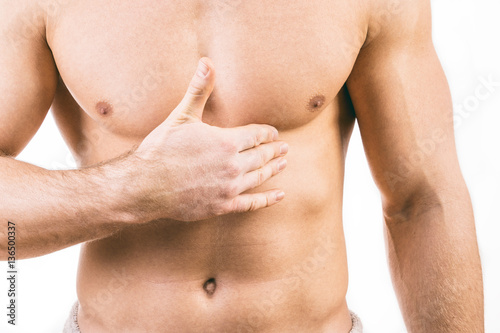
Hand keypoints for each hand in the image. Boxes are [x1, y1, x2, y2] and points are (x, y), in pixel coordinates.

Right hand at [131, 57, 287, 221]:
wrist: (144, 185)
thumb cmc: (161, 148)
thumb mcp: (182, 115)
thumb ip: (199, 90)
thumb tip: (206, 62)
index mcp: (226, 142)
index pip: (255, 135)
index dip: (266, 133)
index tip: (273, 133)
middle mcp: (233, 165)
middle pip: (261, 156)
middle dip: (274, 151)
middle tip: (285, 148)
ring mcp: (229, 188)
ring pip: (259, 177)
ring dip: (273, 169)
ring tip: (283, 164)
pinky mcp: (223, 206)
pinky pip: (251, 203)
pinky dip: (267, 200)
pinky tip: (279, 196)